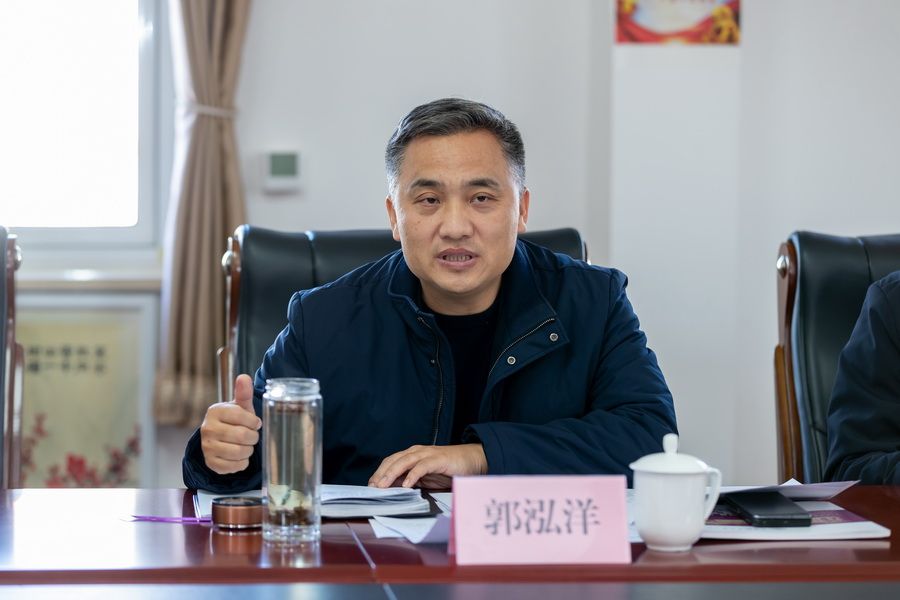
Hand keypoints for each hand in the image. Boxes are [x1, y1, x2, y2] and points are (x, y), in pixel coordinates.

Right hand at [200, 374, 261, 473]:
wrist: (220, 438)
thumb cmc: (234, 420)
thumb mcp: (240, 406)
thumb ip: (243, 393)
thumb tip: (244, 377)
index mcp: (215, 411)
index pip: (241, 416)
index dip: (254, 421)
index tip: (256, 423)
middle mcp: (207, 428)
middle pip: (242, 435)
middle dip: (253, 437)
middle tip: (252, 435)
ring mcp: (207, 446)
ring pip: (239, 452)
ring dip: (249, 450)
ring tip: (246, 445)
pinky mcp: (210, 462)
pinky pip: (234, 466)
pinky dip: (242, 462)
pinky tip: (240, 456)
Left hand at [368, 444, 487, 488]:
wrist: (472, 461)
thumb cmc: (449, 470)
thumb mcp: (425, 478)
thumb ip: (410, 481)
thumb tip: (393, 490)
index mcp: (412, 455)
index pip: (390, 462)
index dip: (379, 473)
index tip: (370, 487)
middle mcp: (417, 452)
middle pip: (393, 461)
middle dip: (381, 474)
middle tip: (372, 488)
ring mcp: (427, 454)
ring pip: (404, 462)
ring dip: (392, 474)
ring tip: (383, 486)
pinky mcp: (437, 459)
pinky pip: (422, 467)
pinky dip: (412, 475)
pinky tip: (406, 485)